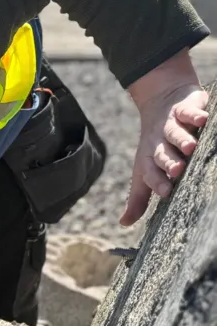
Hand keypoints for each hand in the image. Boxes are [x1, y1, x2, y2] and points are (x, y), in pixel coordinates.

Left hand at [122, 51, 208, 225]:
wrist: (160, 102)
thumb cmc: (156, 145)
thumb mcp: (145, 170)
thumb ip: (139, 197)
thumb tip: (123, 223)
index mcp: (150, 160)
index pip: (151, 173)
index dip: (157, 182)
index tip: (166, 193)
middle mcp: (159, 143)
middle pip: (161, 153)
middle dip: (168, 162)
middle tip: (176, 170)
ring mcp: (171, 125)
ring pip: (174, 134)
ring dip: (181, 140)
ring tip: (190, 147)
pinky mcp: (184, 109)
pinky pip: (188, 113)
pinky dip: (194, 115)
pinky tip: (202, 119)